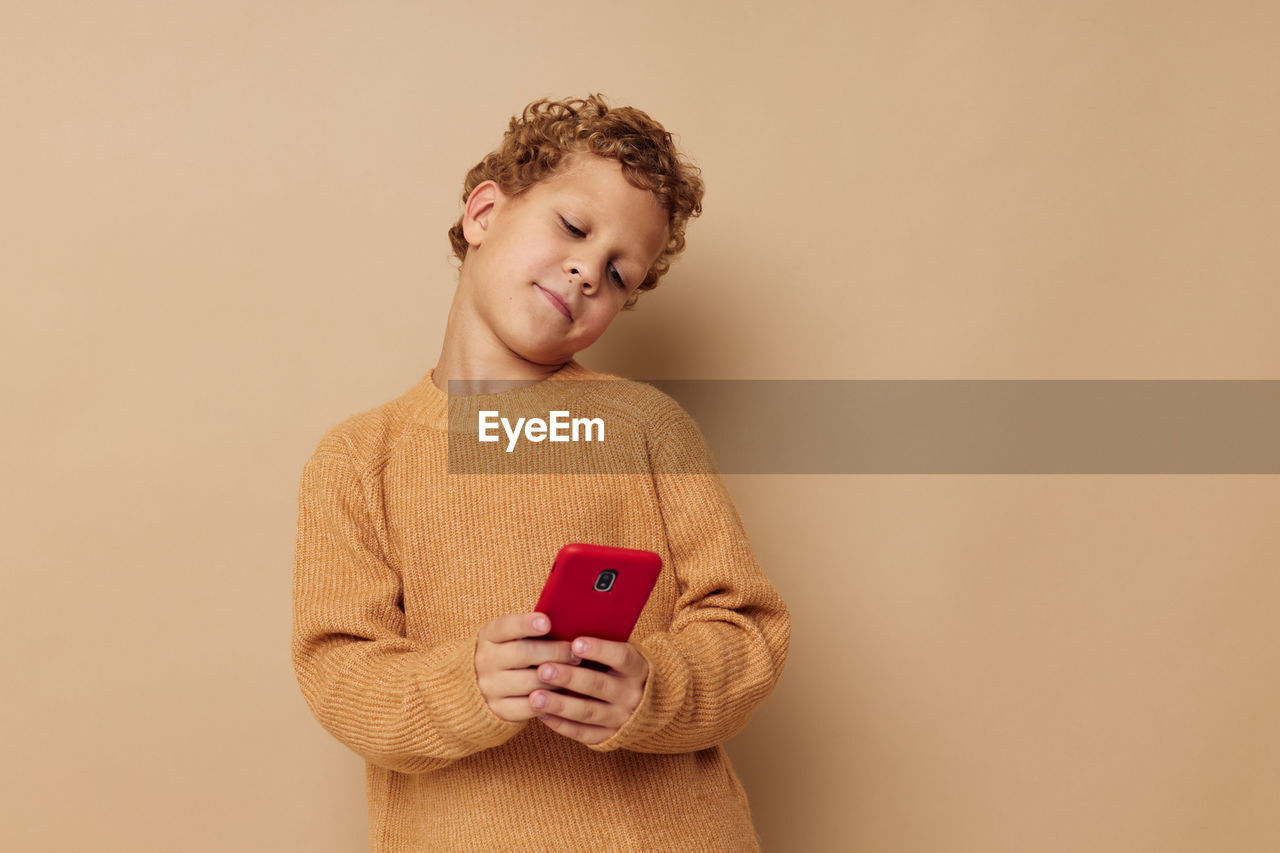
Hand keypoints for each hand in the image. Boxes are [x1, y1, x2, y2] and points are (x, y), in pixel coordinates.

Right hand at [474, 613, 577, 721]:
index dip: (526, 624)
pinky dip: (550, 701)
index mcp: (489, 635)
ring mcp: (490, 687)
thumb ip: (535, 628)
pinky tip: (563, 694)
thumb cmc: (515, 650)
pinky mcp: (499, 709)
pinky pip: (530, 707)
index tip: (547, 623)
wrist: (488, 683)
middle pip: (523, 653)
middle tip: (575, 654)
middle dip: (555, 652)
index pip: (506, 626)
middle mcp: (485, 660)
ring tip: (574, 674)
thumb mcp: (516, 634)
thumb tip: (567, 620)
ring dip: (557, 678)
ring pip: (530, 682)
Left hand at [530, 637, 649, 745]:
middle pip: (599, 685)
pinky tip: (542, 715)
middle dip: (569, 678)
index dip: (599, 650)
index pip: (621, 657)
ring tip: (535, 697)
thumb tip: (564, 628)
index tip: (575, 644)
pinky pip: (583, 733)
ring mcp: (621, 718)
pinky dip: (562, 725)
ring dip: (560, 705)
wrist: (645, 706)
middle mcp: (632, 695)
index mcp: (637, 669)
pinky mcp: (609, 737)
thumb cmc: (620, 670)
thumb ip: (599, 647)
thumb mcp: (620, 656)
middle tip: (543, 670)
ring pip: (588, 712)